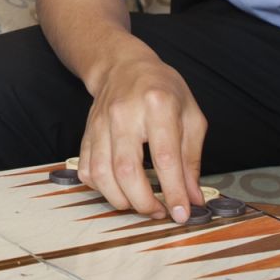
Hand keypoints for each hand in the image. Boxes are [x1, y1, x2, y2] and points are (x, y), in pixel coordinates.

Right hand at [76, 38, 206, 222]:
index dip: (174, 191)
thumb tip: (193, 197)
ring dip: (122, 200)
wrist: (123, 66)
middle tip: (160, 213)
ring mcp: (100, 123)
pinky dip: (101, 189)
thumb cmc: (162, 89)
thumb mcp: (190, 116)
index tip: (182, 214)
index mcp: (158, 105)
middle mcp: (125, 113)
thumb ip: (192, 159)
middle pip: (127, 171)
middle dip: (144, 202)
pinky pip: (87, 170)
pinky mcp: (87, 133)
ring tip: (141, 205)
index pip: (165, 157)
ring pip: (102, 174)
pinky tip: (119, 190)